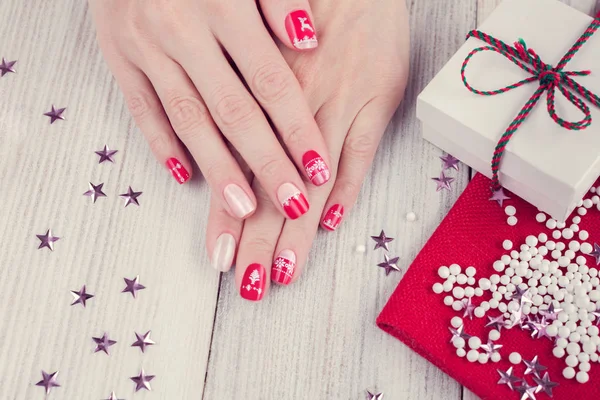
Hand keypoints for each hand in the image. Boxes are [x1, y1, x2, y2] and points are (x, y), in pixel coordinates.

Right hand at [89, 0, 331, 220]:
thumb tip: (307, 41)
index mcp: (222, 4)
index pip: (269, 80)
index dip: (297, 128)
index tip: (319, 168)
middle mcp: (182, 30)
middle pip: (232, 111)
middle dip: (266, 163)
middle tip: (292, 204)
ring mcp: (145, 46)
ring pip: (188, 119)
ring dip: (218, 167)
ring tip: (244, 207)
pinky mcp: (117, 55)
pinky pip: (141, 108)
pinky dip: (162, 144)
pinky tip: (184, 176)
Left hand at [206, 0, 409, 299]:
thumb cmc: (300, 7)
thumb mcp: (257, 45)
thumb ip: (245, 97)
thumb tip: (230, 150)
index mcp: (261, 99)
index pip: (242, 172)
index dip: (230, 219)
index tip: (219, 259)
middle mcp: (296, 110)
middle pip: (273, 188)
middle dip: (257, 240)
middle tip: (246, 286)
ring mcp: (340, 105)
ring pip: (314, 181)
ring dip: (298, 231)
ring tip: (281, 273)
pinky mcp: (378, 99)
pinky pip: (361, 152)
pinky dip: (348, 188)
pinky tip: (333, 223)